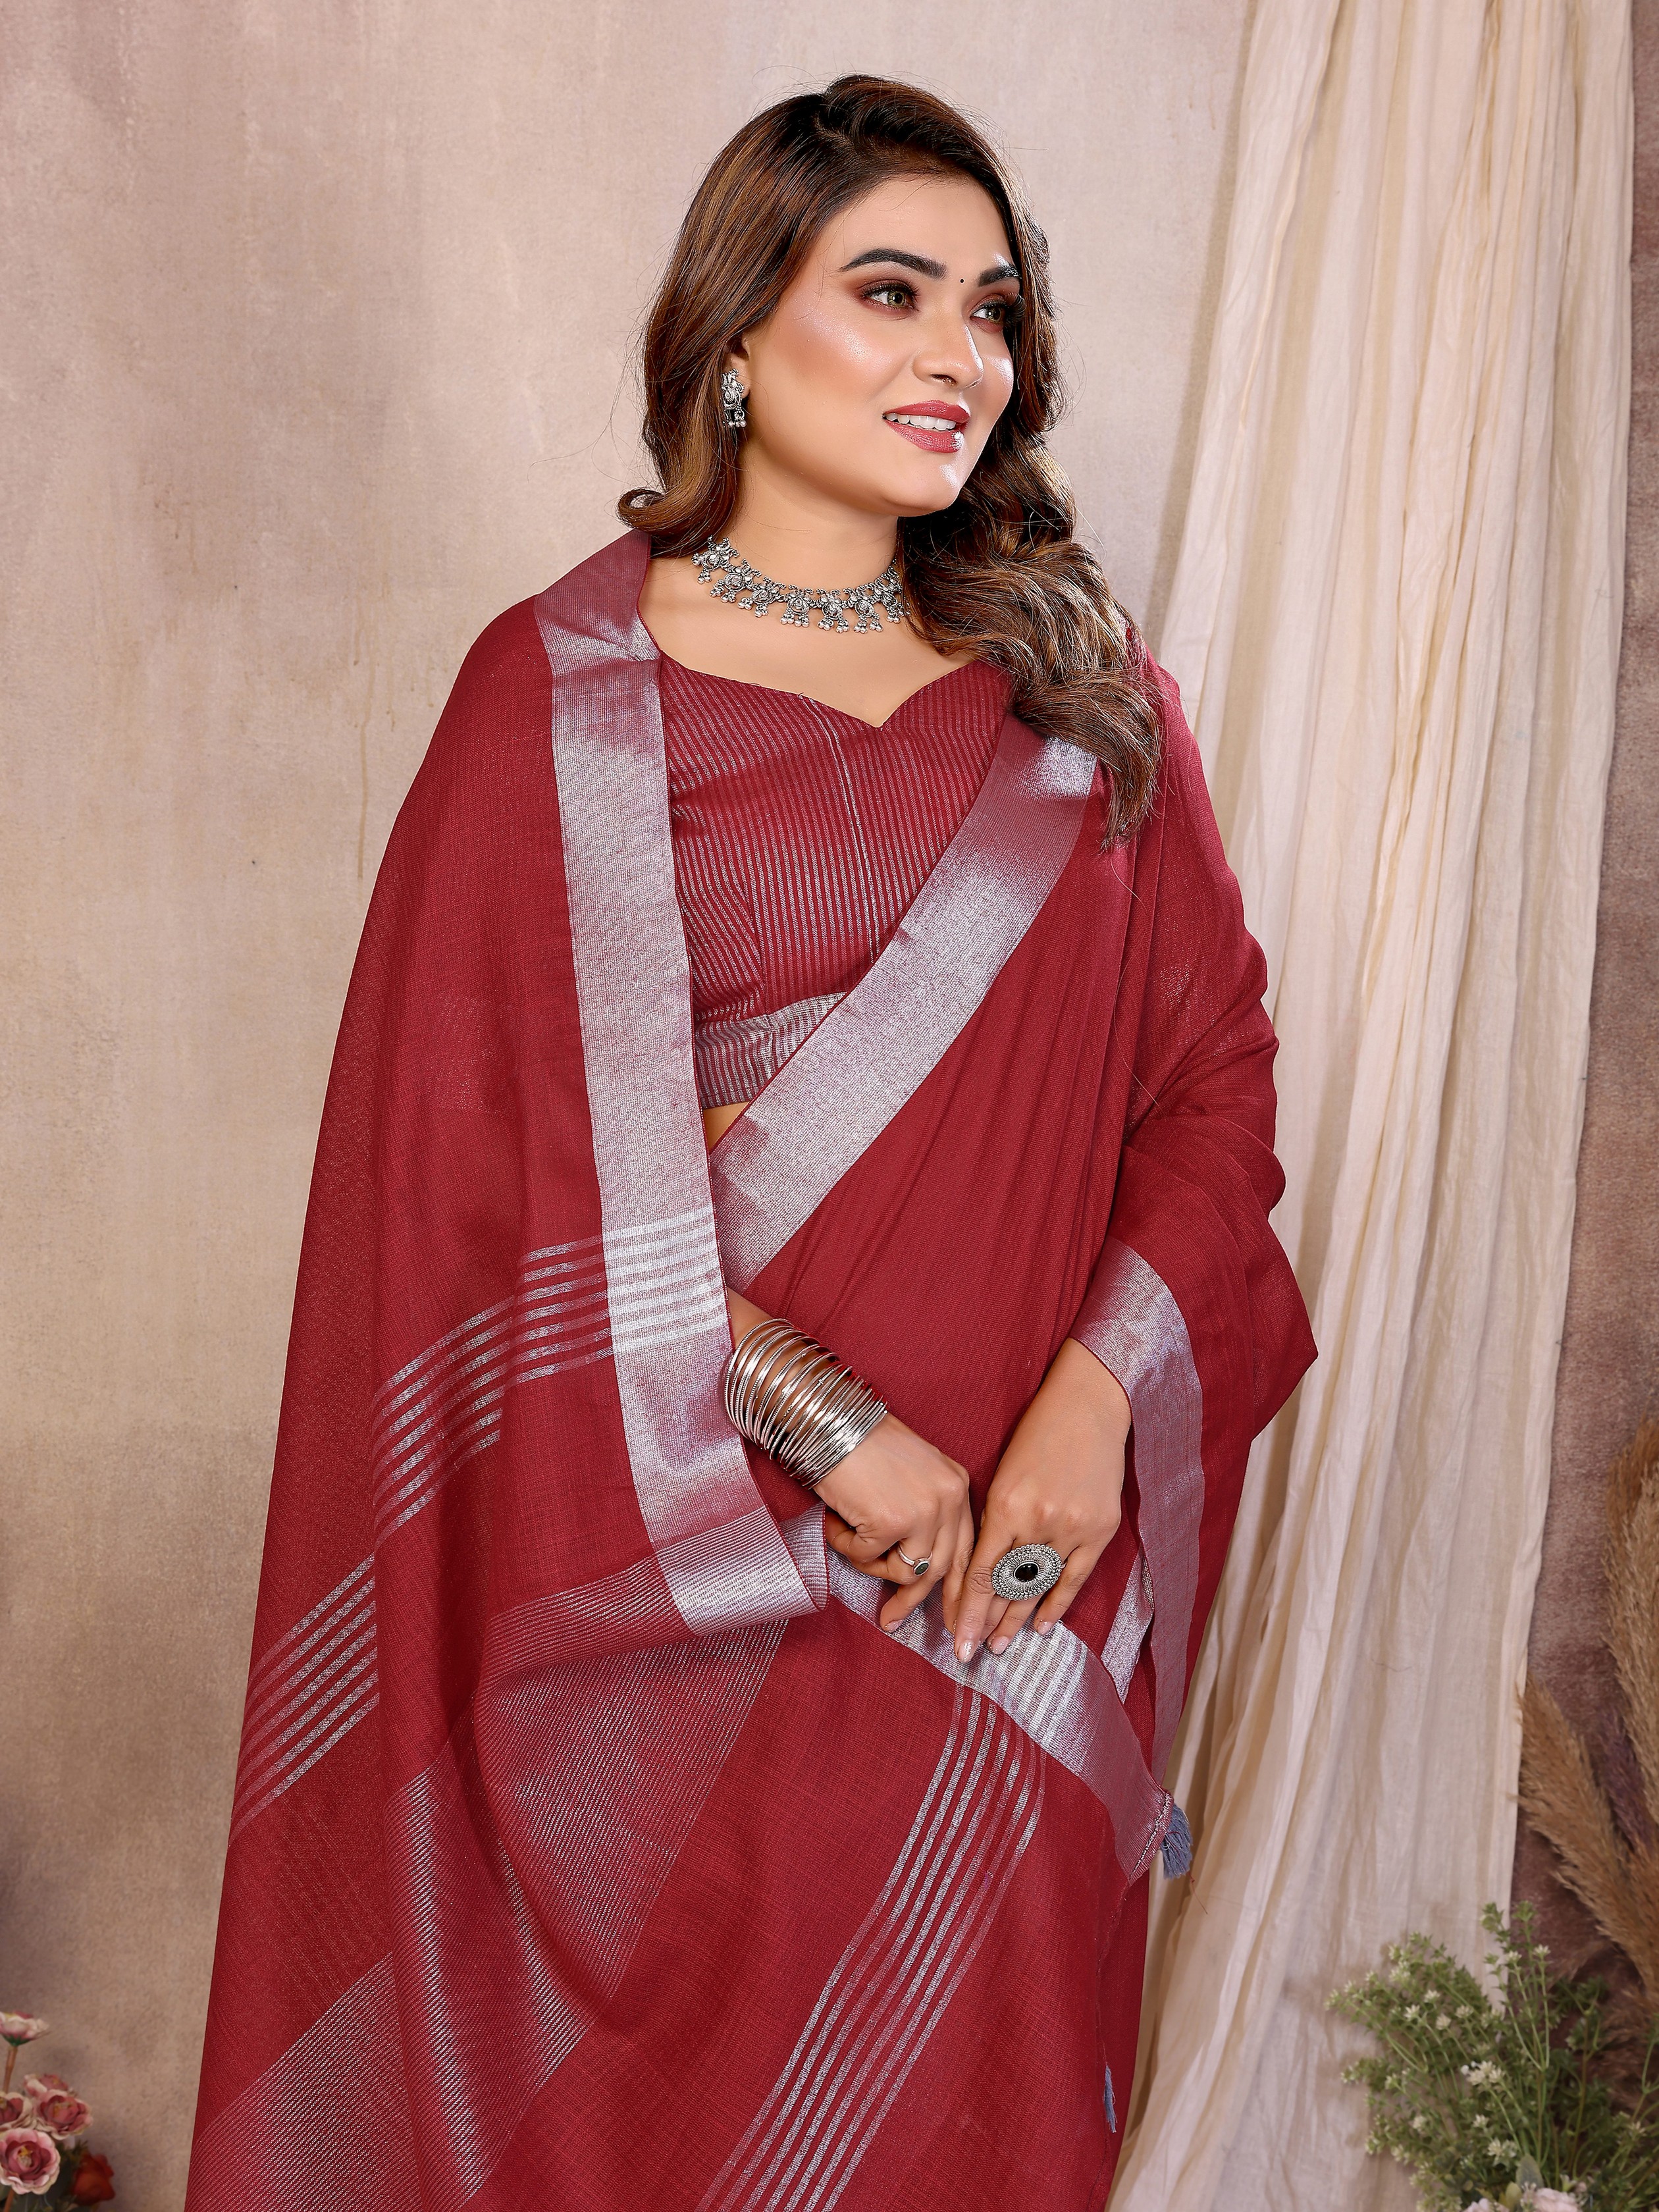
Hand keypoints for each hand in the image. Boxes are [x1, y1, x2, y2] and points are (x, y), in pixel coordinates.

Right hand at [815, 1412, 975, 1630]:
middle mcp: (949, 1497)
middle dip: (914, 1602)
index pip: (966, 1549)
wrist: (827, 1419)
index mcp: (957, 1485)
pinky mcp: (891, 1522)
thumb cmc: (859, 1444)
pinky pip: (867, 1559)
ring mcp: (923, 1511)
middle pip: (941, 1569)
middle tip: (891, 1622)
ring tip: (849, 1535)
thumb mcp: (910, 1476)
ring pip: (905, 1572)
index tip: (948, 1617)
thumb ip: (923, 1513)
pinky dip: (846, 1546)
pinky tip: (835, 1521)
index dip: (957, 1589)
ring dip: (870, 1564)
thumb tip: (915, 1567)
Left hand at [950, 1338, 1130, 1661]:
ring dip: (1019, 1619)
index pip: (981, 1573)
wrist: (1088, 1408)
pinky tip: (1042, 1626)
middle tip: (971, 1652)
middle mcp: (1040, 1521)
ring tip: (1000, 1645)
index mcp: (1007, 1505)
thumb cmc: (1036, 1435)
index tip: (957, 1637)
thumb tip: (981, 1569)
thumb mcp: (1002, 1474)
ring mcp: (1073, 1528)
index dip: (968, 1610)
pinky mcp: (1100, 1530)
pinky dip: (1057, 1603)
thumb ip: (994, 1521)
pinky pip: (1075, 1578)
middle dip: (987, 1622)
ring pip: (1040, 1586)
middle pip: (1008, 1586)